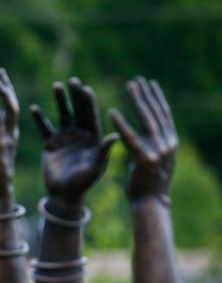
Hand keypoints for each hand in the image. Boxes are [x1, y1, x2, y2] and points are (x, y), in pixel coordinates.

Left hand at [0, 68, 18, 193]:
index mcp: (6, 133)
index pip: (7, 108)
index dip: (4, 93)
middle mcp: (10, 133)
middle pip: (12, 104)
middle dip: (6, 88)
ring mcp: (8, 137)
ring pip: (11, 109)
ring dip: (5, 94)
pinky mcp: (1, 144)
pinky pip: (0, 122)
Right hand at [31, 78, 117, 204]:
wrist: (63, 195)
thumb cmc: (83, 184)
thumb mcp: (96, 168)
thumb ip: (104, 151)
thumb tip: (117, 135)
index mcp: (94, 138)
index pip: (92, 116)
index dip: (89, 103)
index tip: (86, 89)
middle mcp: (80, 134)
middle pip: (78, 111)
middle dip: (75, 96)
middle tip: (73, 80)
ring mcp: (65, 138)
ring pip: (63, 115)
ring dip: (60, 101)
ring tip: (56, 85)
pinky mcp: (51, 144)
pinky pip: (45, 128)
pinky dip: (40, 119)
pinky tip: (34, 107)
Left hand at [109, 77, 176, 200]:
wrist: (151, 202)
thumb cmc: (150, 183)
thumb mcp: (158, 159)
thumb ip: (156, 143)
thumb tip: (154, 131)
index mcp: (170, 142)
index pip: (163, 115)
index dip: (157, 98)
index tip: (151, 83)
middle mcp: (167, 142)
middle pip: (156, 112)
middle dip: (147, 95)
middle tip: (138, 80)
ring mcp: (157, 150)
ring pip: (146, 120)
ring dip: (138, 101)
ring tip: (130, 86)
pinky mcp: (144, 159)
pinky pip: (130, 138)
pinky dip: (121, 125)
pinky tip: (111, 112)